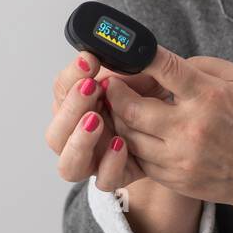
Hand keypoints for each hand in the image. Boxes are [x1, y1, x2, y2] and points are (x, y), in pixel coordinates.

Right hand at [44, 50, 171, 191]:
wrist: (178, 128)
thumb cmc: (152, 96)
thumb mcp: (139, 76)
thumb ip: (122, 69)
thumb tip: (116, 52)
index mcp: (77, 106)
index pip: (61, 91)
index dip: (70, 77)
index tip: (88, 60)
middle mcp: (78, 136)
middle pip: (55, 134)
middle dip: (70, 108)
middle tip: (90, 88)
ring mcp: (94, 160)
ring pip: (68, 164)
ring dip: (79, 141)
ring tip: (96, 120)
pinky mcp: (116, 175)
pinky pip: (104, 180)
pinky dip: (109, 163)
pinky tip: (121, 144)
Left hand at [103, 45, 232, 214]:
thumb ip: (200, 65)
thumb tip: (162, 63)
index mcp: (209, 96)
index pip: (164, 68)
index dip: (137, 57)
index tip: (123, 53)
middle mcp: (191, 128)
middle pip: (133, 108)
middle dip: (115, 94)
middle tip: (111, 85)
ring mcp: (181, 158)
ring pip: (129, 137)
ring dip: (120, 120)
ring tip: (120, 109)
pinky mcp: (175, 179)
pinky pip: (139, 159)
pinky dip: (133, 144)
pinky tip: (137, 133)